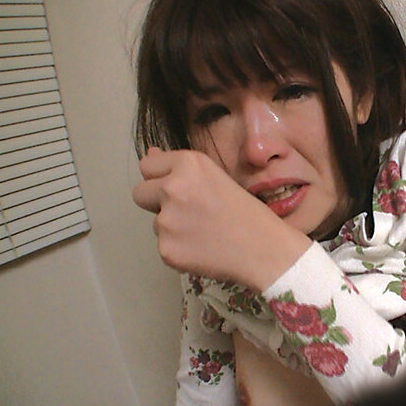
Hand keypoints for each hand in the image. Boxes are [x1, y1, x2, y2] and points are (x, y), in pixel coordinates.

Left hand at [132, 147, 309, 289]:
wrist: (266, 250)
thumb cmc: (249, 215)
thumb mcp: (217, 178)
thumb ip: (180, 169)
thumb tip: (150, 154)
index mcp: (189, 164)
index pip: (148, 166)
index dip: (160, 178)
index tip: (175, 188)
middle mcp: (173, 187)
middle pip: (140, 193)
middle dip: (156, 202)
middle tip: (188, 212)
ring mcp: (167, 220)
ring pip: (155, 222)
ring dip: (172, 227)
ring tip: (205, 233)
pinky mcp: (166, 248)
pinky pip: (164, 246)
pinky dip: (179, 249)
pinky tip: (204, 249)